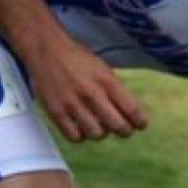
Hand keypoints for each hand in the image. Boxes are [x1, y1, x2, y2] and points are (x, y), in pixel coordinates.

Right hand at [19, 29, 148, 141]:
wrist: (46, 50)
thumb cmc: (76, 57)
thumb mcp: (102, 68)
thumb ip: (114, 89)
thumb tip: (129, 111)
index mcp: (106, 80)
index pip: (131, 109)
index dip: (140, 122)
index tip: (141, 125)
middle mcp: (91, 93)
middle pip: (117, 126)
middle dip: (125, 131)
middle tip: (123, 130)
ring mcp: (72, 104)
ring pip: (96, 134)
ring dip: (101, 133)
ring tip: (99, 126)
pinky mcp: (56, 112)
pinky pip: (74, 137)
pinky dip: (81, 136)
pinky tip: (81, 128)